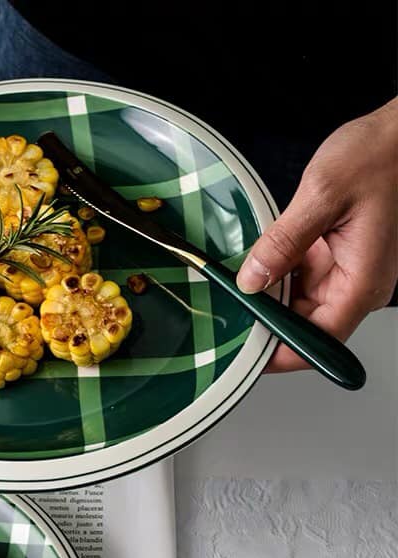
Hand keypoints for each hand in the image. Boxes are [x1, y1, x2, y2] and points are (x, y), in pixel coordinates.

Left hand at [236, 98, 397, 372]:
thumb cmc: (378, 156)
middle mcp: (356, 284)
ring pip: (297, 303)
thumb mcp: (321, 196)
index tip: (245, 355)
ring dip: (266, 298)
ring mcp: (346, 271)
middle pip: (304, 326)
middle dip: (265, 324)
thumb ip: (282, 243)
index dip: (281, 354)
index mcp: (362, 281)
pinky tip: (252, 265)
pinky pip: (298, 278)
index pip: (319, 341)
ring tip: (232, 288)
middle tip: (226, 317)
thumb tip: (251, 281)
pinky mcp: (334, 256)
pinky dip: (274, 274)